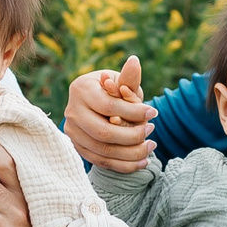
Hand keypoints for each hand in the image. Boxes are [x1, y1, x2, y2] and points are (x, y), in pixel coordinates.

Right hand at [63, 55, 154, 172]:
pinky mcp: (77, 147)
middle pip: (103, 132)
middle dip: (132, 136)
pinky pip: (101, 162)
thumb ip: (128, 78)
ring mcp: (72, 132)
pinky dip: (124, 165)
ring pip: (103, 151)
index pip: (108, 106)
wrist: (95, 104)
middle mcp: (71, 111)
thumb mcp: (120, 81)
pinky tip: (142, 161)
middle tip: (151, 130)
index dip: (133, 111)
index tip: (154, 112)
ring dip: (131, 153)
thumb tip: (135, 61)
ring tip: (150, 146)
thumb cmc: (112, 89)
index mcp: (80, 89)